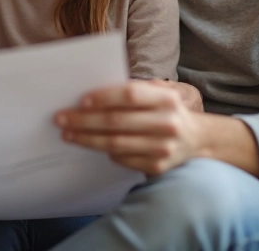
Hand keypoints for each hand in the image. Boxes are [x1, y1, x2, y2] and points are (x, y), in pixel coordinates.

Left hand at [54, 80, 205, 176]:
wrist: (196, 138)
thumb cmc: (165, 110)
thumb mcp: (157, 94)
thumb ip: (131, 92)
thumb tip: (89, 96)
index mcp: (166, 99)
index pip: (131, 95)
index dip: (104, 97)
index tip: (81, 101)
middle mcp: (168, 123)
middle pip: (118, 122)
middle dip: (84, 120)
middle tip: (61, 119)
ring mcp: (164, 147)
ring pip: (116, 144)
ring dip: (87, 139)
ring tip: (68, 134)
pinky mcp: (158, 166)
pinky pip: (123, 159)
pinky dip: (105, 151)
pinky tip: (92, 144)